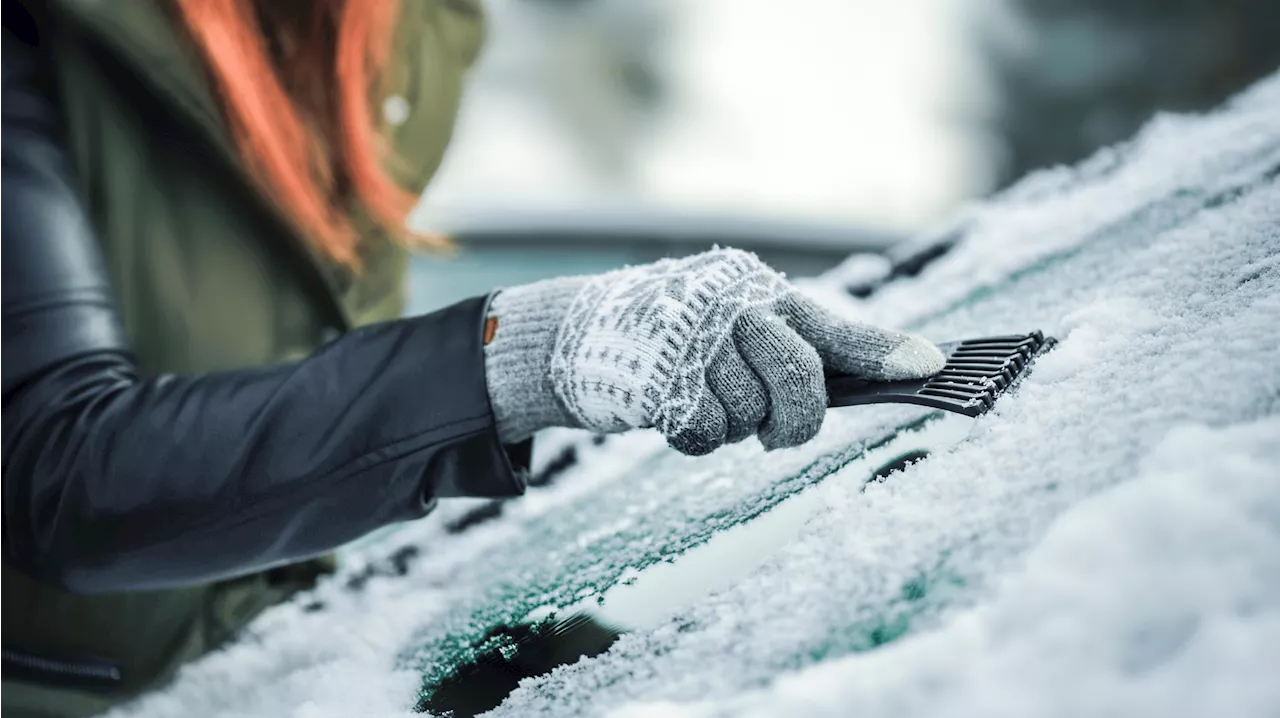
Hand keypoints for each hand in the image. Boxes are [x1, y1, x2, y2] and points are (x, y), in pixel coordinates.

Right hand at [483, 249, 943, 454]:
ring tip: (699, 398)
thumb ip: (800, 347)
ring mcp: (694, 341)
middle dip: (794, 419)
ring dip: (731, 425)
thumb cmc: (677, 335)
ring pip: (750, 417)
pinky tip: (671, 409)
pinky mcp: (658, 378)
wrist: (580, 332)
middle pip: (800, 379)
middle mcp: (733, 308)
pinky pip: (706, 434)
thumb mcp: (737, 325)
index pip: (833, 326)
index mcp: (761, 294)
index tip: (931, 367)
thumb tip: (885, 373)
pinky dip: (695, 438)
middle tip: (777, 432)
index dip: (883, 351)